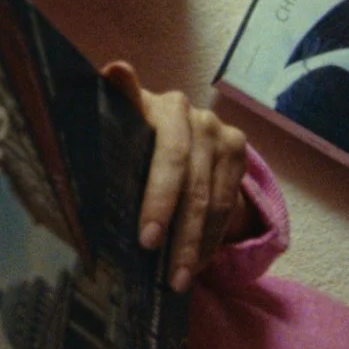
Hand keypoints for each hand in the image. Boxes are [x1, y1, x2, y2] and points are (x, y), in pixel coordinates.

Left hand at [104, 61, 252, 292]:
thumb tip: (116, 68)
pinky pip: (227, 202)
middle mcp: (190, 112)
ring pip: (210, 197)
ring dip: (193, 243)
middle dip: (171, 223)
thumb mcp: (115, 129)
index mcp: (153, 105)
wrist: (172, 126)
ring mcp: (218, 130)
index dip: (156, 192)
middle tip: (155, 258)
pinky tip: (194, 263)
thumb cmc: (130, 136)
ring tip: (175, 279)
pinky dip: (210, 238)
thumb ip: (111, 110)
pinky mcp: (237, 148)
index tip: (146, 229)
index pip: (158, 144)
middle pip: (186, 178)